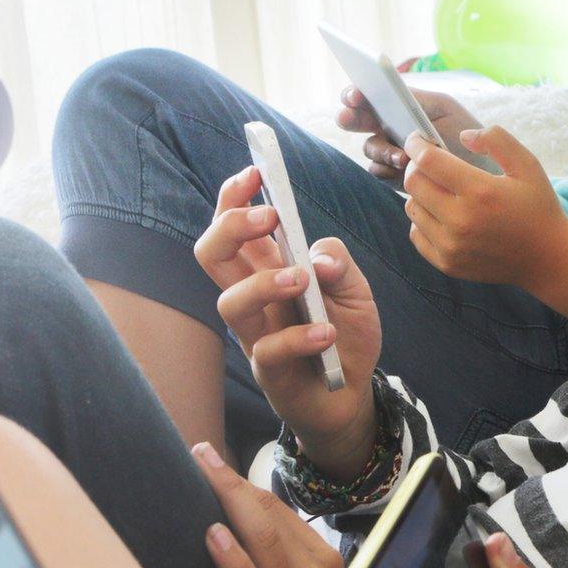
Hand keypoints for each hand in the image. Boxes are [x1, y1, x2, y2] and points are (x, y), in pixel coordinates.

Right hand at [196, 166, 382, 478]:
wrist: (351, 396)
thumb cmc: (345, 336)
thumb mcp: (357, 292)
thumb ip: (341, 266)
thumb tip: (318, 258)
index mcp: (269, 267)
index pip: (234, 225)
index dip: (234, 196)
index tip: (255, 172)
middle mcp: (254, 297)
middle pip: (210, 254)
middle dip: (230, 226)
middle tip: (267, 216)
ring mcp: (256, 333)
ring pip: (229, 302)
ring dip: (265, 283)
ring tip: (302, 280)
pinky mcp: (269, 370)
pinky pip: (268, 350)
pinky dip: (300, 337)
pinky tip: (328, 334)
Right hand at [339, 85, 481, 180]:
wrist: (480, 163)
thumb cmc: (462, 128)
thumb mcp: (443, 106)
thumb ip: (415, 98)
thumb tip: (388, 92)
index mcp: (395, 104)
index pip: (366, 95)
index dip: (354, 93)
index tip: (355, 96)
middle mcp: (386, 126)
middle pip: (356, 120)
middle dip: (348, 117)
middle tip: (349, 118)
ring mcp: (388, 151)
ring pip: (369, 148)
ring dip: (381, 150)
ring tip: (402, 156)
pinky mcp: (393, 175)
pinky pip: (379, 171)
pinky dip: (388, 169)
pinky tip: (405, 168)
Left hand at [401, 128, 567, 287]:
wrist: (547, 259)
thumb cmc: (537, 208)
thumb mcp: (528, 165)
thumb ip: (497, 140)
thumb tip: (464, 135)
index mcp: (480, 192)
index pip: (428, 161)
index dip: (417, 144)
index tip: (418, 139)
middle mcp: (461, 221)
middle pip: (413, 183)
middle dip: (416, 165)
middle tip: (429, 162)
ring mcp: (451, 246)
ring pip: (412, 208)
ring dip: (419, 193)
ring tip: (439, 189)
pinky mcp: (447, 264)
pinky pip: (416, 234)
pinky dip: (422, 220)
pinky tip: (441, 214)